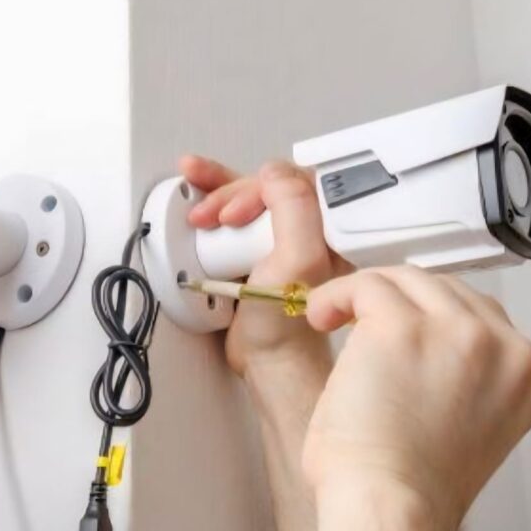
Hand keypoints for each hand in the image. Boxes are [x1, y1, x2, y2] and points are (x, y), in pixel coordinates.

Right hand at [181, 155, 351, 373]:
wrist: (264, 358)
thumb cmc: (286, 324)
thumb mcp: (297, 261)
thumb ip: (294, 209)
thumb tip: (274, 172)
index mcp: (331, 226)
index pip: (296, 179)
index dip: (262, 189)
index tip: (237, 214)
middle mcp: (309, 226)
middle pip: (267, 184)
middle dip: (233, 195)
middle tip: (215, 220)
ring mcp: (280, 235)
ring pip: (249, 194)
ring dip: (217, 193)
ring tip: (198, 209)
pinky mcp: (257, 245)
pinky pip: (235, 212)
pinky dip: (213, 200)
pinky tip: (198, 193)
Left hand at [303, 266, 530, 530]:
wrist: (389, 508)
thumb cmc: (408, 487)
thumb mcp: (463, 429)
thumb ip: (463, 384)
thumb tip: (421, 356)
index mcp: (520, 377)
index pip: (478, 316)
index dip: (425, 317)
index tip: (390, 326)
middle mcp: (500, 349)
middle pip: (441, 290)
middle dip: (392, 302)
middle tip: (354, 318)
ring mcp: (456, 332)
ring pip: (403, 280)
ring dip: (361, 295)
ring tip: (330, 318)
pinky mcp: (403, 326)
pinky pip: (364, 285)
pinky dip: (334, 296)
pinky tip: (319, 317)